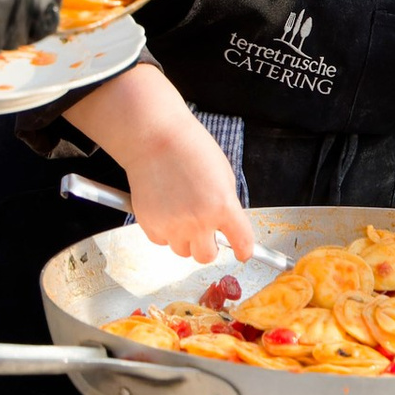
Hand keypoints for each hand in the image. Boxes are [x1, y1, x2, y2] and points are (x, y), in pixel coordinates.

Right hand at [119, 128, 256, 266]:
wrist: (154, 137)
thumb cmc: (189, 147)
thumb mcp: (223, 174)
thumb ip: (226, 204)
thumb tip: (226, 225)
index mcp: (223, 206)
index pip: (242, 243)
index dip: (244, 250)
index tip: (242, 253)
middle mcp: (198, 221)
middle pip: (206, 256)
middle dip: (208, 246)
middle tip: (205, 231)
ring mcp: (172, 226)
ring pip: (182, 251)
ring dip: (185, 239)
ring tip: (180, 212)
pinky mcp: (150, 225)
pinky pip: (162, 240)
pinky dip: (165, 231)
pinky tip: (165, 208)